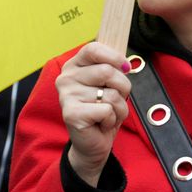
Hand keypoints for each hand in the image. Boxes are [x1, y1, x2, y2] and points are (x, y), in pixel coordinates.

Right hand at [56, 43, 131, 186]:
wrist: (93, 143)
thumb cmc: (103, 110)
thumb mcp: (109, 84)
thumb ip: (113, 68)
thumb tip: (125, 62)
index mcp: (74, 66)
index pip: (93, 48)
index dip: (114, 57)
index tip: (125, 67)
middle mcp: (66, 78)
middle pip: (108, 71)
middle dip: (122, 88)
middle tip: (114, 100)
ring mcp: (66, 96)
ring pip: (111, 94)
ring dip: (118, 108)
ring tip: (107, 114)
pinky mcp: (71, 114)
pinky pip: (107, 110)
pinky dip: (112, 119)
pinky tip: (101, 124)